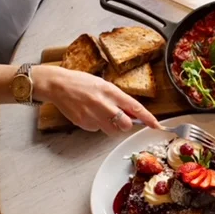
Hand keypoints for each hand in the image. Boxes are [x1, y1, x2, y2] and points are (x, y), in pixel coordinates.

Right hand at [33, 66, 159, 134]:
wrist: (57, 84)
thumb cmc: (82, 83)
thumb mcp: (104, 85)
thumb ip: (119, 99)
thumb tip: (134, 113)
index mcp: (111, 92)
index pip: (135, 107)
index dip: (148, 118)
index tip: (157, 126)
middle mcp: (103, 104)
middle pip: (126, 125)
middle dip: (126, 124)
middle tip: (120, 118)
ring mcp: (93, 115)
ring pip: (112, 131)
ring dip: (112, 126)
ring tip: (102, 114)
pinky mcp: (83, 123)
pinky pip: (97, 130)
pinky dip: (97, 125)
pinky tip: (90, 114)